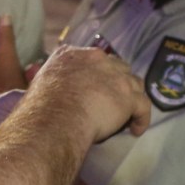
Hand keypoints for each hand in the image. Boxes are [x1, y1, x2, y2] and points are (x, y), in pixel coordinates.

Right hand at [28, 43, 149, 142]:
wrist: (56, 119)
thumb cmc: (41, 107)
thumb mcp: (40, 83)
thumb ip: (51, 80)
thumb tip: (50, 90)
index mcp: (73, 55)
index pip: (93, 58)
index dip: (98, 72)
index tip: (97, 85)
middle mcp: (98, 60)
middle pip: (117, 67)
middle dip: (118, 81)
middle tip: (113, 99)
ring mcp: (116, 77)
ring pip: (134, 84)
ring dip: (132, 97)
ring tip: (128, 114)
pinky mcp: (128, 97)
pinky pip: (143, 106)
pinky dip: (142, 118)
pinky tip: (137, 130)